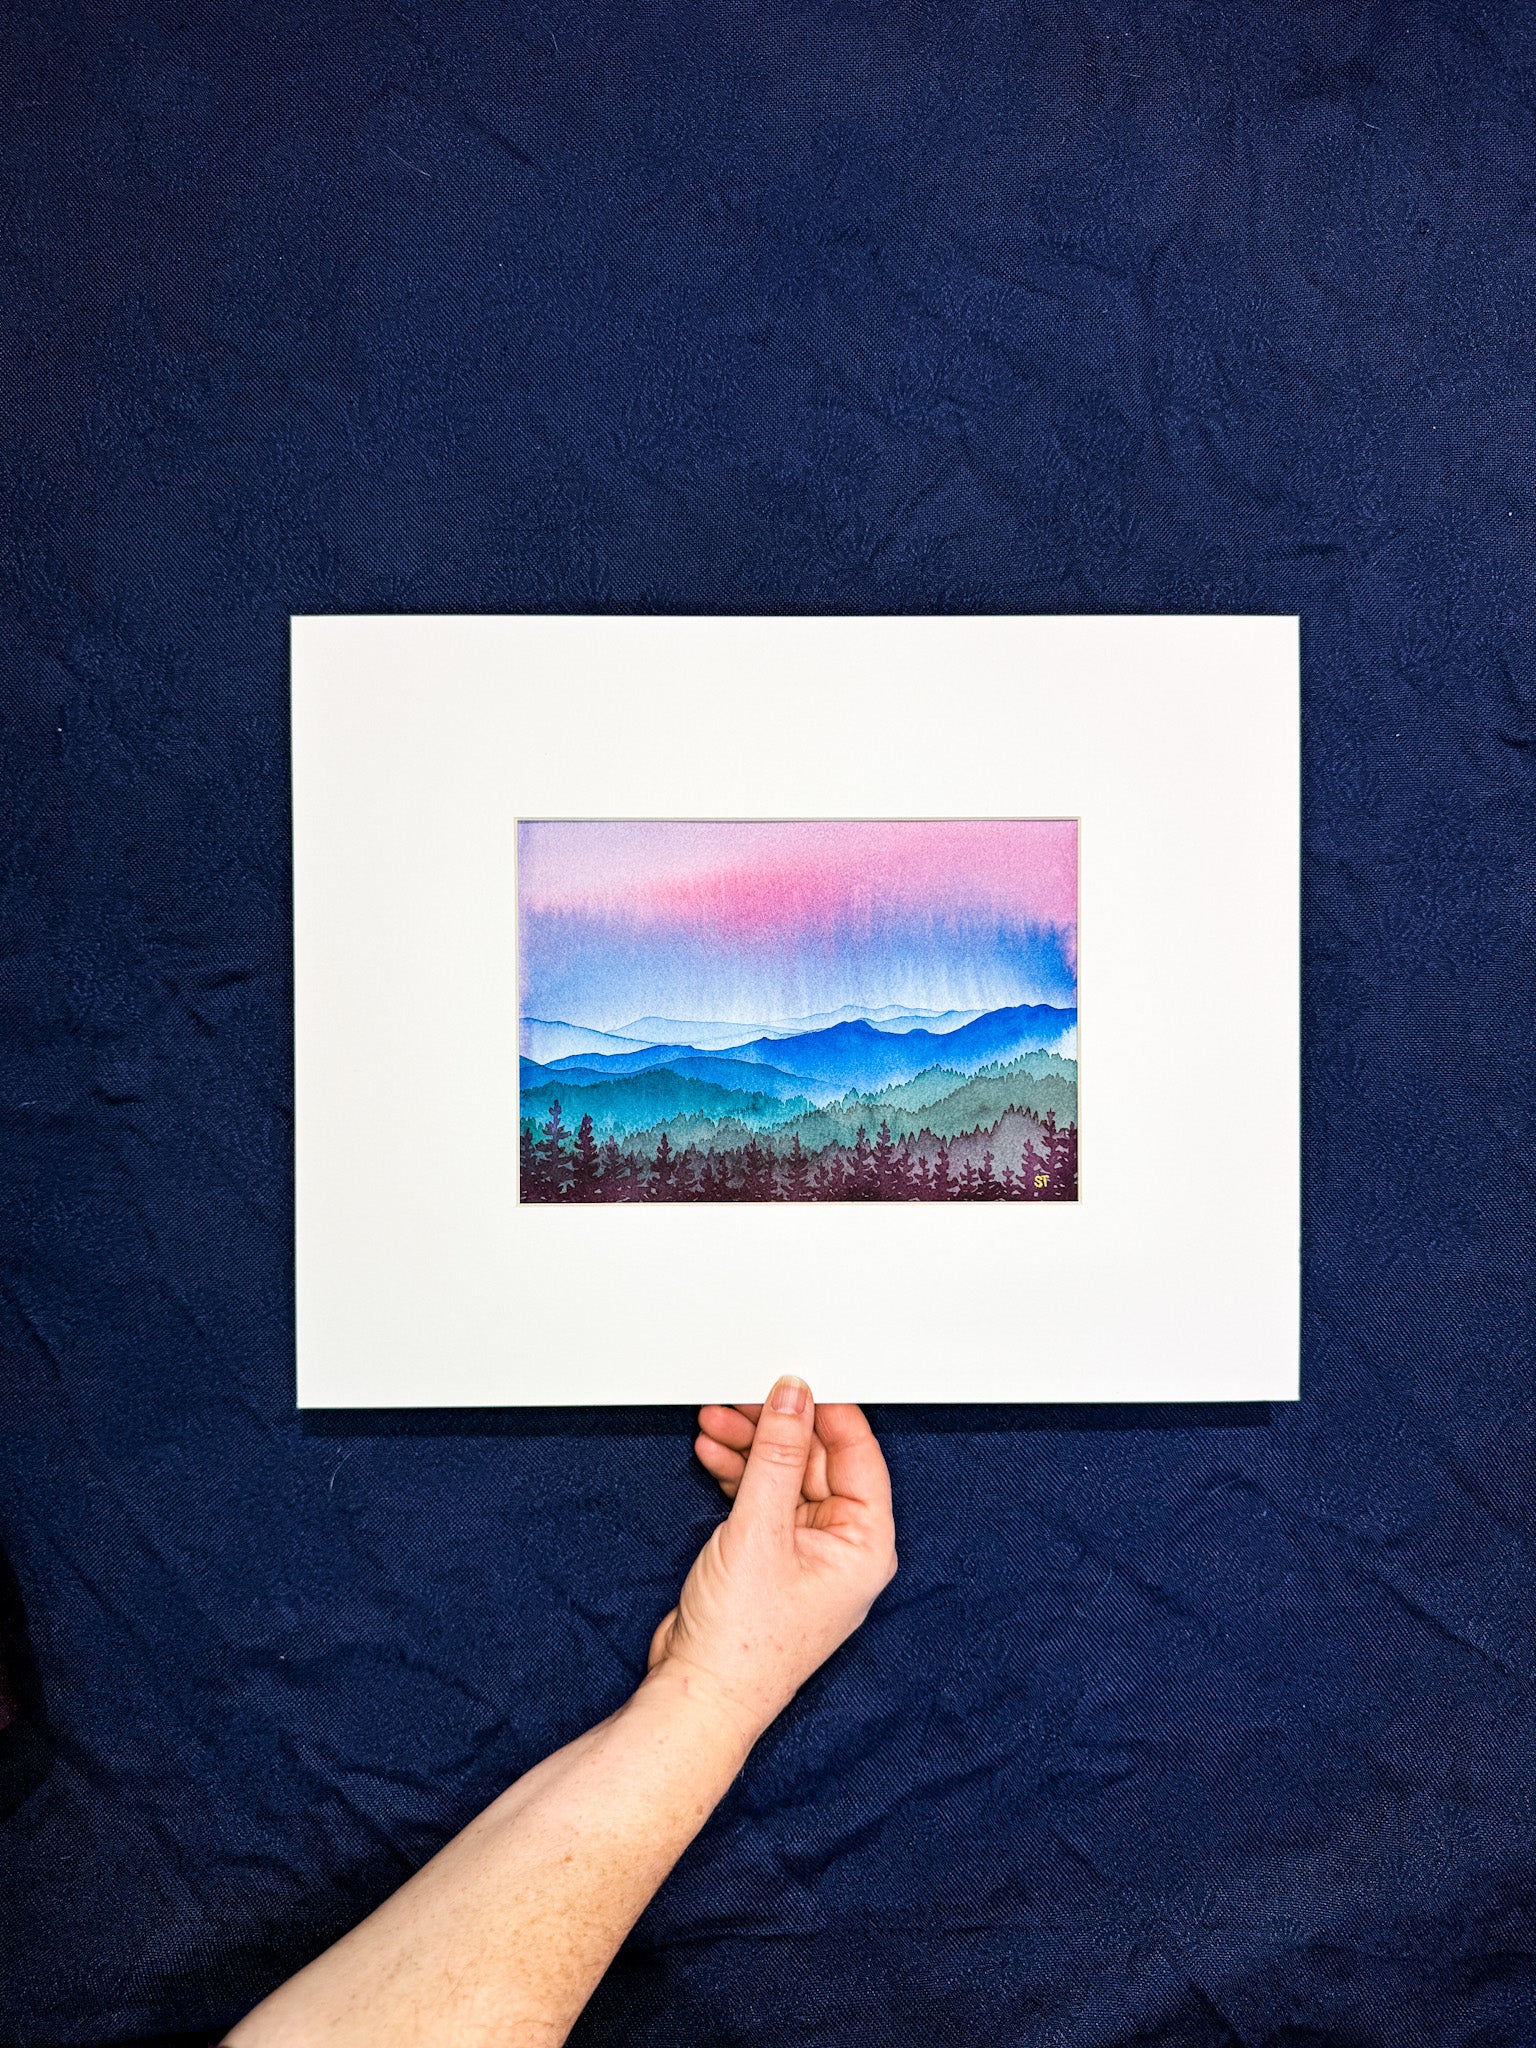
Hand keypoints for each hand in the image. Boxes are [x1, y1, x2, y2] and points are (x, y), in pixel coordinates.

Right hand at [644, 1378, 896, 1743]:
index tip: (796, 1381)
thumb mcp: (760, 1528)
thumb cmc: (744, 1640)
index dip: (827, 1412)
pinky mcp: (769, 1558)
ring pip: (783, 1477)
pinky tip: (714, 1454)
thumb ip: (776, 1454)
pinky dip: (739, 1476)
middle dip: (775, 1429)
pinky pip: (762, 1500)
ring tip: (715, 1422)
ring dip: (751, 1449)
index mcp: (865, 1543)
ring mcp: (804, 1554)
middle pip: (816, 1462)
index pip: (858, 1455)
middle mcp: (841, 1547)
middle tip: (740, 1399)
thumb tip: (794, 1398)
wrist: (699, 1694)